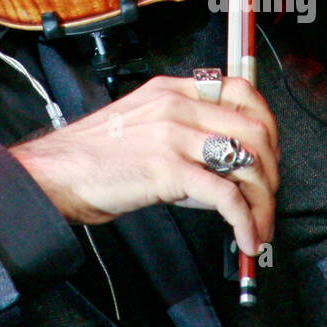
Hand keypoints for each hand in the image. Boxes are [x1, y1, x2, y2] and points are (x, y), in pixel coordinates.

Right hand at [9, 75, 278, 256]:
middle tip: (267, 194)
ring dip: (264, 201)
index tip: (269, 151)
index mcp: (170, 89)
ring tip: (259, 224)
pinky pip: (226, 196)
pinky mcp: (167, 171)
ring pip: (247, 162)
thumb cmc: (92, 154)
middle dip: (272, 168)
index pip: (240, 90)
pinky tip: (245, 237)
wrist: (55, 171)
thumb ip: (180, 126)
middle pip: (253, 128)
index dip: (266, 122)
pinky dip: (245, 221)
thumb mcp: (141, 120)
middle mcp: (176, 106)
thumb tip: (220, 158)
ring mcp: (172, 136)